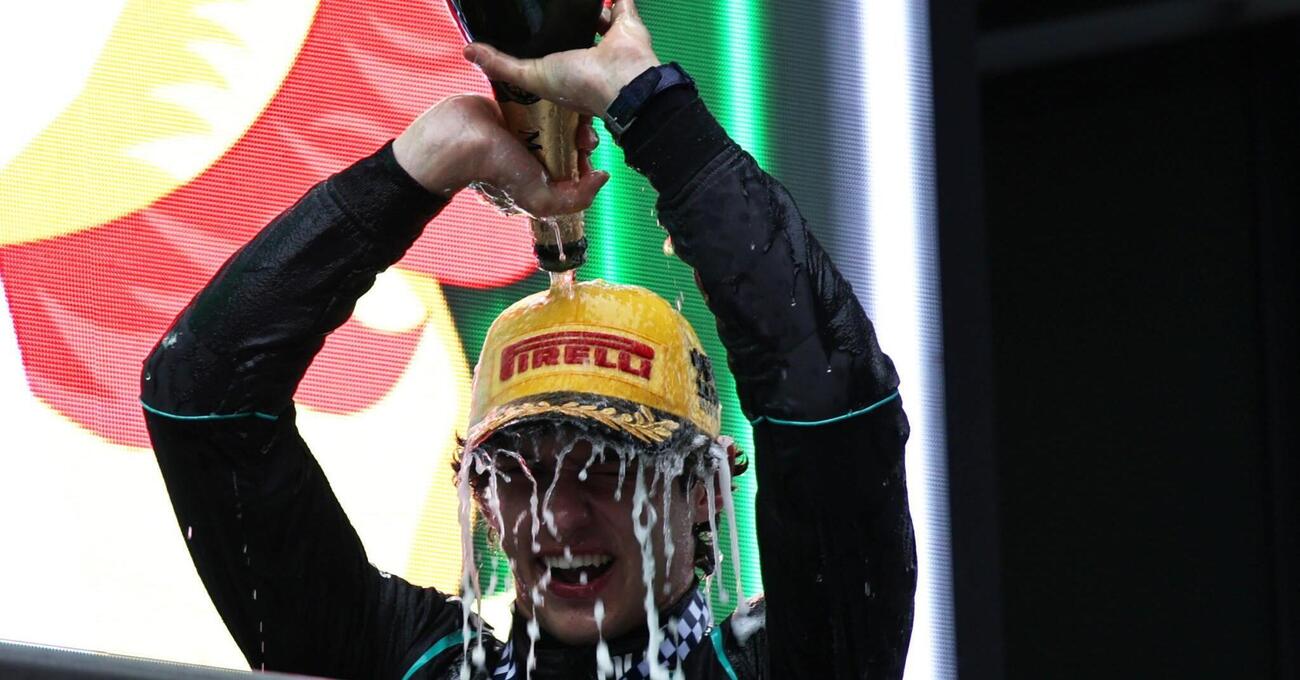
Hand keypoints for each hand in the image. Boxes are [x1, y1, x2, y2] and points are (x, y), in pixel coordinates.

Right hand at [393, 95, 607, 216]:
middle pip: (568, 141)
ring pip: (556, 118)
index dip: (586, 161)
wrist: (457, 139)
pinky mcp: (513, 106)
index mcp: (541, 177)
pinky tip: (559, 94)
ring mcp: (523, 130)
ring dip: (568, 113)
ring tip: (575, 110)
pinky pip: (537, 99)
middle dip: (580, 135)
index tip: (589, 153)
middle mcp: (534, 154)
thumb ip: (575, 199)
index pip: (574, 169)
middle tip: (583, 130)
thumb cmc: (496, 171)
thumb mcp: (541, 199)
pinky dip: (548, 96)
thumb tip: (602, 177)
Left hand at [463, 0, 660, 116]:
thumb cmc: (580, 85)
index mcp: (567, 71)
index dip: (541, 48)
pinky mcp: (626, 23)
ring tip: (571, 1)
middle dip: (565, 25)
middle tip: (551, 12)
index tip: (532, 35)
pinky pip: (622, 4)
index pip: (550, 57)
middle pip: (573, 36)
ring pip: (597, 19)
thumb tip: (468, 50)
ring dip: (586, 9)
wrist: (623, 82)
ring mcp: (608, 40)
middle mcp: (587, 57)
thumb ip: (501, 64)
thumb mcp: (531, 76)